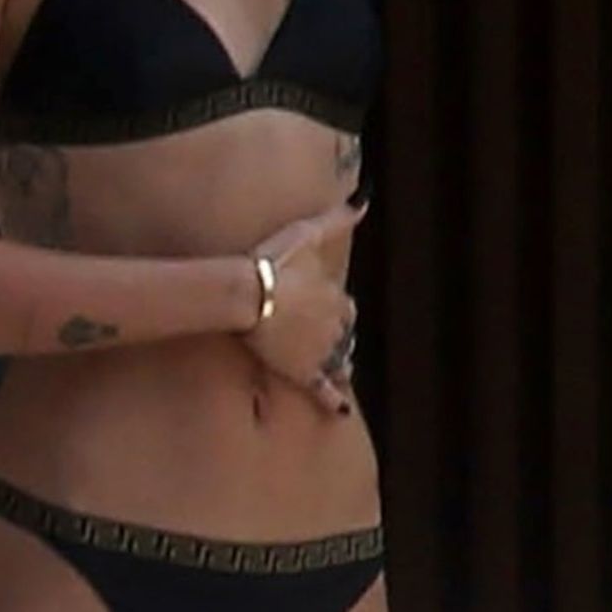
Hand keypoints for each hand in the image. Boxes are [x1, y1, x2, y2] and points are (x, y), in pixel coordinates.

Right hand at [242, 198, 367, 415]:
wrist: (248, 294)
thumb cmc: (273, 261)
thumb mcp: (307, 233)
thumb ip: (336, 219)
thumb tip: (364, 202)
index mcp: (336, 296)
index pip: (344, 305)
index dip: (335, 307)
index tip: (328, 308)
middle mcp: (336, 326)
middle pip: (343, 333)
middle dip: (339, 335)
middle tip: (329, 337)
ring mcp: (321, 351)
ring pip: (339, 359)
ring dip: (339, 361)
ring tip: (340, 367)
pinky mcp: (304, 372)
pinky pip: (324, 389)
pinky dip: (333, 399)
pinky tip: (340, 410)